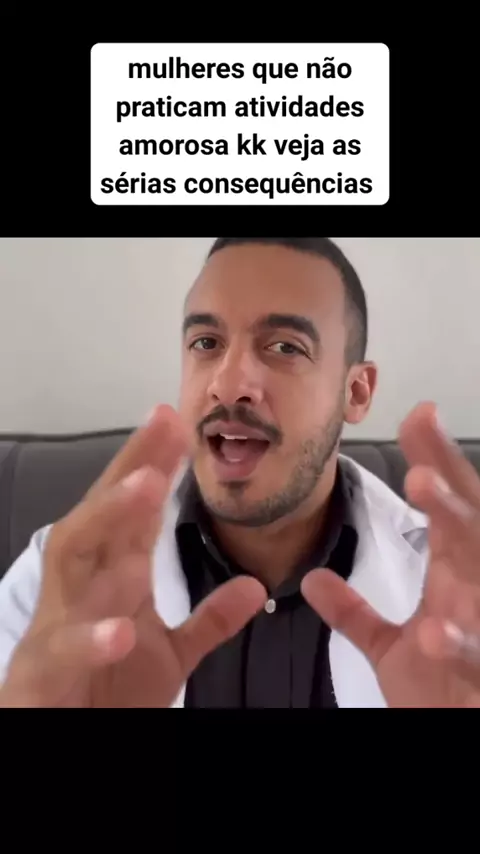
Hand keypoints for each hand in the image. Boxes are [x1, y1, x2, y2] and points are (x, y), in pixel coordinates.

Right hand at [0, 405, 265, 706]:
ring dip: (107, 517)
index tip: (181, 422)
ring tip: (146, 486)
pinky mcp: (44, 667)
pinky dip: (91, 636)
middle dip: (132, 466)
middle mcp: (84, 587)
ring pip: (73, 556)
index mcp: (114, 579)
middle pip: (104, 513)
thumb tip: (254, 587)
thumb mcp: (171, 653)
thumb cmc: (107, 688)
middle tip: (165, 425)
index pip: (136, 514)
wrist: (61, 738)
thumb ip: (210, 620)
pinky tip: (121, 629)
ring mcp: (60, 622)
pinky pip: (65, 647)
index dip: (157, 467)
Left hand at [302, 402, 479, 707]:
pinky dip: (458, 641)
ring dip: (455, 526)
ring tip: (424, 487)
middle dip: (445, 482)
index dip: (435, 463)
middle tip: (417, 437)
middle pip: (467, 524)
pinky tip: (435, 629)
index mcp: (455, 580)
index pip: (446, 511)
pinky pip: (475, 654)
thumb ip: (354, 611)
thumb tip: (313, 580)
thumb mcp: (390, 647)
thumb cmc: (440, 688)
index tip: (418, 414)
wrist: (459, 726)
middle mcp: (475, 591)